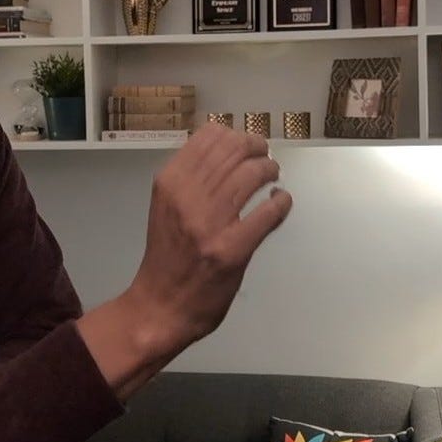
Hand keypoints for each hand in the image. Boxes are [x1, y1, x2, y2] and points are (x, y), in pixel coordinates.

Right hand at [128, 125, 290, 347]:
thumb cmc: (166, 256)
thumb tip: (224, 148)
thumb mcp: (166, 206)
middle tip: (265, 158)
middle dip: (258, 148)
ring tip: (272, 178)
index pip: (209, 136)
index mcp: (170, 183)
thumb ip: (189, 178)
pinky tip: (280, 202)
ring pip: (253, 174)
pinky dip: (281, 202)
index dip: (235, 135)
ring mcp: (211, 223)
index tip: (246, 145)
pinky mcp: (233, 249)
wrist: (159, 306)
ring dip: (270, 170)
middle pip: (235, 150)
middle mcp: (188, 197)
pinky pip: (269, 212)